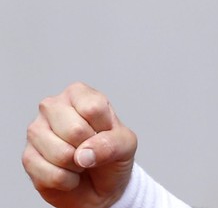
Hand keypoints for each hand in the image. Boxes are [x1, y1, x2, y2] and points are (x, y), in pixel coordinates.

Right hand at [22, 82, 137, 207]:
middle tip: (91, 148)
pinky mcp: (28, 157)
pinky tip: (69, 173)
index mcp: (78, 93)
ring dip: (77, 166)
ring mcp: (37, 131)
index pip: (92, 108)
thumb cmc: (112, 155)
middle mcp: (53, 106)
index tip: (106, 132)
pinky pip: (50, 175)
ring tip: (79, 160)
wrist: (99, 185)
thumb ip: (111, 143)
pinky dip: (66, 181)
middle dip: (89, 147)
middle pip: (75, 130)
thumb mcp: (126, 144)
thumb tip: (83, 154)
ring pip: (61, 154)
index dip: (103, 128)